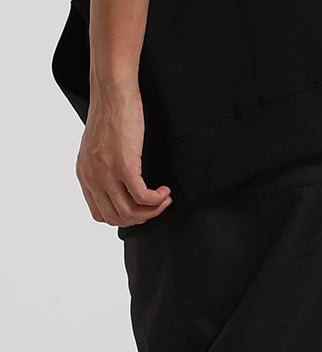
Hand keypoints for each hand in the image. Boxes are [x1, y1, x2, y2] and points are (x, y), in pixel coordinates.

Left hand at [76, 82, 171, 226]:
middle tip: (155, 207)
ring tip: (163, 199)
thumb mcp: (98, 149)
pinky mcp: (124, 166)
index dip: (124, 218)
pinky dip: (158, 199)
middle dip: (141, 218)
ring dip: (152, 210)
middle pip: (117, 218)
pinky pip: (143, 197)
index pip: (101, 214)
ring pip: (131, 212)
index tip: (139, 210)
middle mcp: (92, 177)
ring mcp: (107, 173)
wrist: (112, 92)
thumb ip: (102, 170)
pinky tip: (165, 191)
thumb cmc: (109, 114)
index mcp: (84, 175)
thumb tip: (119, 188)